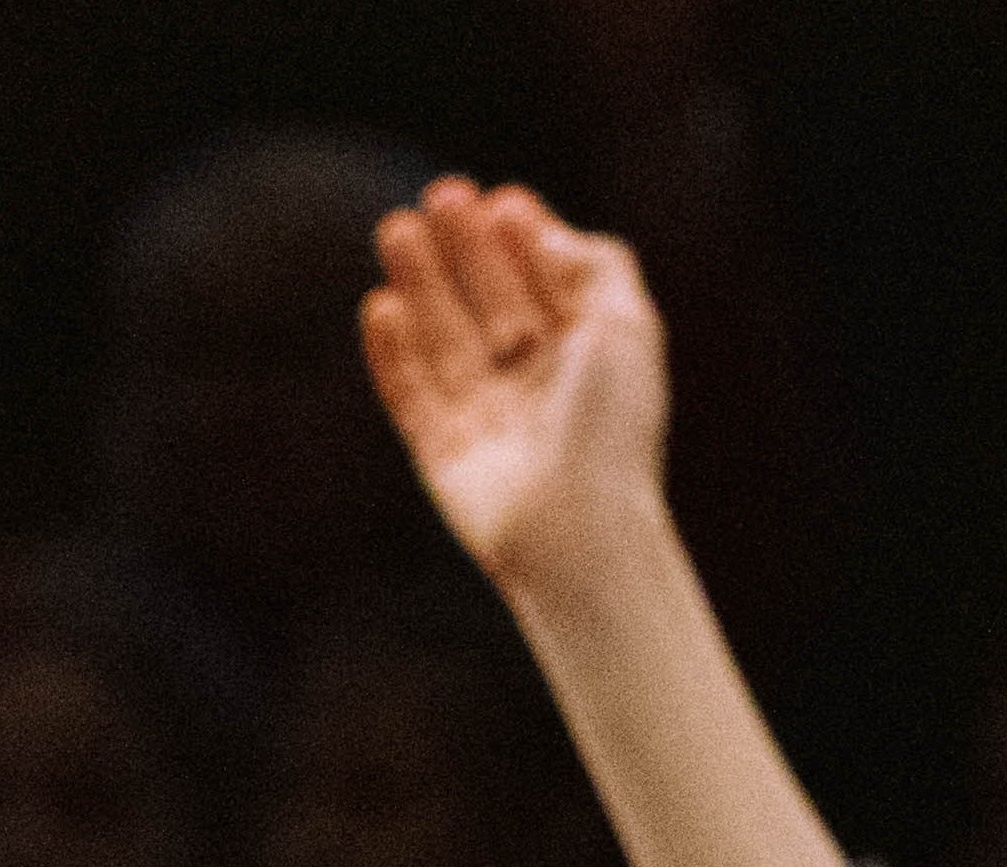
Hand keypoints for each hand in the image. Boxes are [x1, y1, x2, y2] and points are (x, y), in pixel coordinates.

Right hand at [358, 177, 675, 595]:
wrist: (576, 530)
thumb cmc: (610, 429)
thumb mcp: (626, 327)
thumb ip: (594, 266)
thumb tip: (542, 230)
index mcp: (588, 356)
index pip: (548, 284)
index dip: (524, 240)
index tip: (500, 200)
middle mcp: (537, 384)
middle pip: (492, 302)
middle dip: (466, 249)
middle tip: (439, 195)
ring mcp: (487, 418)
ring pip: (446, 338)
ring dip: (422, 284)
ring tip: (397, 229)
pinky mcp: (443, 453)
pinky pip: (412, 395)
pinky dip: (393, 354)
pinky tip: (380, 307)